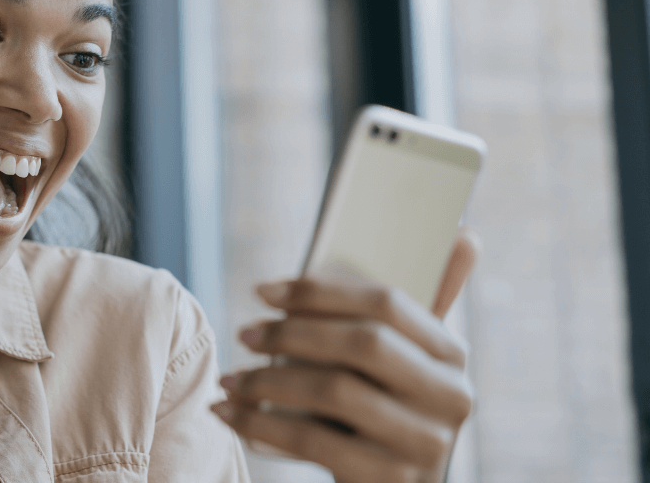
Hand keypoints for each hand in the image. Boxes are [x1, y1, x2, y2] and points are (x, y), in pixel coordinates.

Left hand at [213, 233, 478, 482]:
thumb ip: (408, 308)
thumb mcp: (396, 364)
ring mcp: (425, 444)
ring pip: (335, 391)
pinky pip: (313, 441)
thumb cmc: (377, 413)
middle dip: (292, 333)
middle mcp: (452, 398)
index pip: (388, 302)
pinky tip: (228, 413)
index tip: (263, 290)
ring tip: (229, 380)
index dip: (320, 291)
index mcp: (451, 354)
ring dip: (267, 381)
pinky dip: (260, 425)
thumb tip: (462, 233)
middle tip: (245, 333)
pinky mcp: (389, 480)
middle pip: (364, 343)